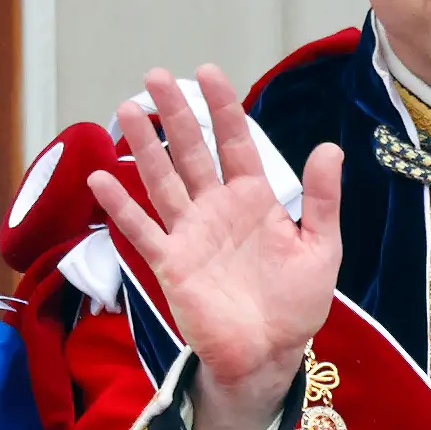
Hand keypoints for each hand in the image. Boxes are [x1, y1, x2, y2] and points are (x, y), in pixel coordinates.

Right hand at [89, 66, 342, 429]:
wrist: (268, 355)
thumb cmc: (297, 304)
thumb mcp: (321, 248)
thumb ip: (321, 199)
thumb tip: (330, 146)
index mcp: (255, 200)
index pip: (235, 143)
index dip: (222, 108)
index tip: (207, 73)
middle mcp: (218, 209)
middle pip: (193, 152)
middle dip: (175, 115)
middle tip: (156, 76)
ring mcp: (191, 234)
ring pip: (163, 180)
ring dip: (144, 147)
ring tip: (125, 109)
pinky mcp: (171, 263)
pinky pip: (142, 229)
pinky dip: (121, 205)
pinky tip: (101, 178)